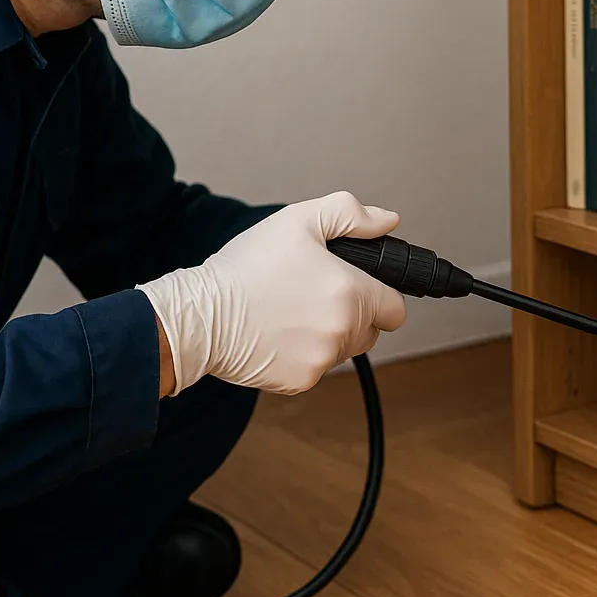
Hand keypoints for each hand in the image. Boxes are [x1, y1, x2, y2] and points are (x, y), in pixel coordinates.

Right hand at [141, 192, 407, 395]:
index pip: (396, 309)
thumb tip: (388, 221)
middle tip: (313, 294)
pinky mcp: (301, 381)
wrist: (201, 315)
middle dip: (353, 314)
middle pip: (371, 330)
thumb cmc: (246, 267)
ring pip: (344, 349)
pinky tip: (278, 334)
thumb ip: (351, 215)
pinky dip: (303, 355)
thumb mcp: (298, 221)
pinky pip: (316, 368)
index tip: (358, 288)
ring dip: (329, 334)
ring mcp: (323, 359)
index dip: (379, 295)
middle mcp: (343, 330)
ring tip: (291, 311)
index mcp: (351, 292)